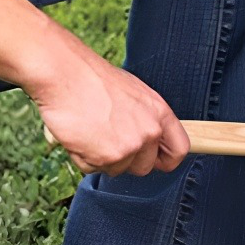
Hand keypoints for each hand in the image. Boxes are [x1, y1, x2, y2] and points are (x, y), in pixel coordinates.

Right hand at [26, 33, 189, 176]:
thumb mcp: (134, 94)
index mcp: (160, 113)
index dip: (165, 160)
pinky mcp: (107, 157)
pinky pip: (94, 169)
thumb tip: (148, 139)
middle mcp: (150, 131)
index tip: (155, 161)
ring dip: (101, 158)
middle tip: (107, 140)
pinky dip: (82, 158)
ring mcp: (130, 146)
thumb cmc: (93, 80)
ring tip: (90, 131)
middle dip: (126, 161)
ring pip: (117, 170)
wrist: (65, 74)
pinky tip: (79, 135)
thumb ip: (146, 119)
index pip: (179, 150)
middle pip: (145, 167)